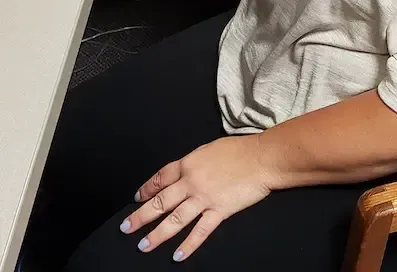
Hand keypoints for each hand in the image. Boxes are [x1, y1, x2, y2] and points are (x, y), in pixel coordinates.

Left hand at [119, 136, 273, 261]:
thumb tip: (186, 172)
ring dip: (158, 234)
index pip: (161, 178)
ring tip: (144, 246)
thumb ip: (195, 163)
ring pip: (175, 219)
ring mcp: (204, 198)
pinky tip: (177, 255)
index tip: (137, 198)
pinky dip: (188, 245)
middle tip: (126, 228)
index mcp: (189, 163)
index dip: (147, 188)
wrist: (261, 158)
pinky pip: (200, 231)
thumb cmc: (239, 150)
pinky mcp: (219, 211)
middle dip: (141, 216)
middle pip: (161, 201)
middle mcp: (192, 182)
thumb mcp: (210, 149)